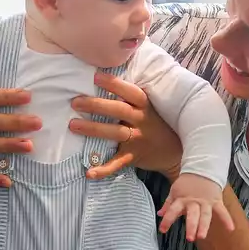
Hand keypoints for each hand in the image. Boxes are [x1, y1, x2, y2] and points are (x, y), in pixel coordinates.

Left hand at [68, 72, 182, 179]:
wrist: (175, 151)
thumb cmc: (155, 123)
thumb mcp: (149, 108)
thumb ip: (131, 97)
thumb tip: (104, 77)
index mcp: (145, 106)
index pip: (130, 92)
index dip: (114, 84)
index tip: (95, 77)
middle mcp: (142, 121)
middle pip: (118, 110)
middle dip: (96, 105)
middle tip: (75, 102)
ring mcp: (138, 139)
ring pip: (115, 133)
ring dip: (93, 129)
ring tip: (73, 125)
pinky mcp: (134, 156)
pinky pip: (117, 163)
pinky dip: (103, 169)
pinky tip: (89, 172)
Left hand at [158, 173, 234, 240]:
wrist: (202, 169)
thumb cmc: (187, 182)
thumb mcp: (175, 191)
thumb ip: (168, 204)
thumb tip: (160, 214)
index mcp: (182, 199)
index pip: (172, 210)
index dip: (167, 220)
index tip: (162, 230)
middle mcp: (193, 202)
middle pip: (192, 215)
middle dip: (191, 226)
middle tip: (190, 238)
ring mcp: (205, 202)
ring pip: (205, 215)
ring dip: (204, 226)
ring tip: (202, 236)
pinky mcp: (216, 200)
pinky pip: (222, 211)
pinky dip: (227, 219)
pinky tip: (230, 228)